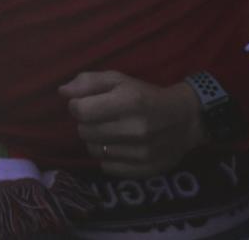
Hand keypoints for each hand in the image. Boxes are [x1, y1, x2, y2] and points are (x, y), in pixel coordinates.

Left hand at [61, 71, 205, 177]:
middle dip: (86, 123)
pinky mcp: (145, 169)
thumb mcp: (119, 79)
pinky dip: (108, 157)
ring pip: (94, 150)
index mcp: (129, 102)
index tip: (85, 104)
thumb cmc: (146, 95)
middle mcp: (136, 129)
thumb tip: (62, 92)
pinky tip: (119, 146)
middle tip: (100, 118)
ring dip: (96, 140)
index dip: (77, 106)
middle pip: (85, 132)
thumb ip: (88, 82)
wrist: (186, 119)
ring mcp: (142, 152)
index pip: (81, 111)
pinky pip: (107, 167)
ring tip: (110, 132)